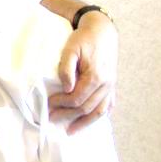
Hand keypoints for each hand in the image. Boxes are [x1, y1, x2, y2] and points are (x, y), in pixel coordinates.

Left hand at [49, 11, 117, 134]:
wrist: (102, 30)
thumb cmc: (83, 39)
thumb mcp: (70, 49)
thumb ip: (66, 68)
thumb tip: (66, 88)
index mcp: (95, 76)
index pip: (76, 98)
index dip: (61, 104)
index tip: (48, 105)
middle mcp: (106, 84)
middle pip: (86, 108)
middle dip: (68, 115)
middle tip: (52, 118)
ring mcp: (111, 86)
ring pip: (99, 111)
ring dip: (84, 122)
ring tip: (71, 130)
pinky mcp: (112, 85)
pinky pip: (108, 105)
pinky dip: (99, 115)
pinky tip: (89, 121)